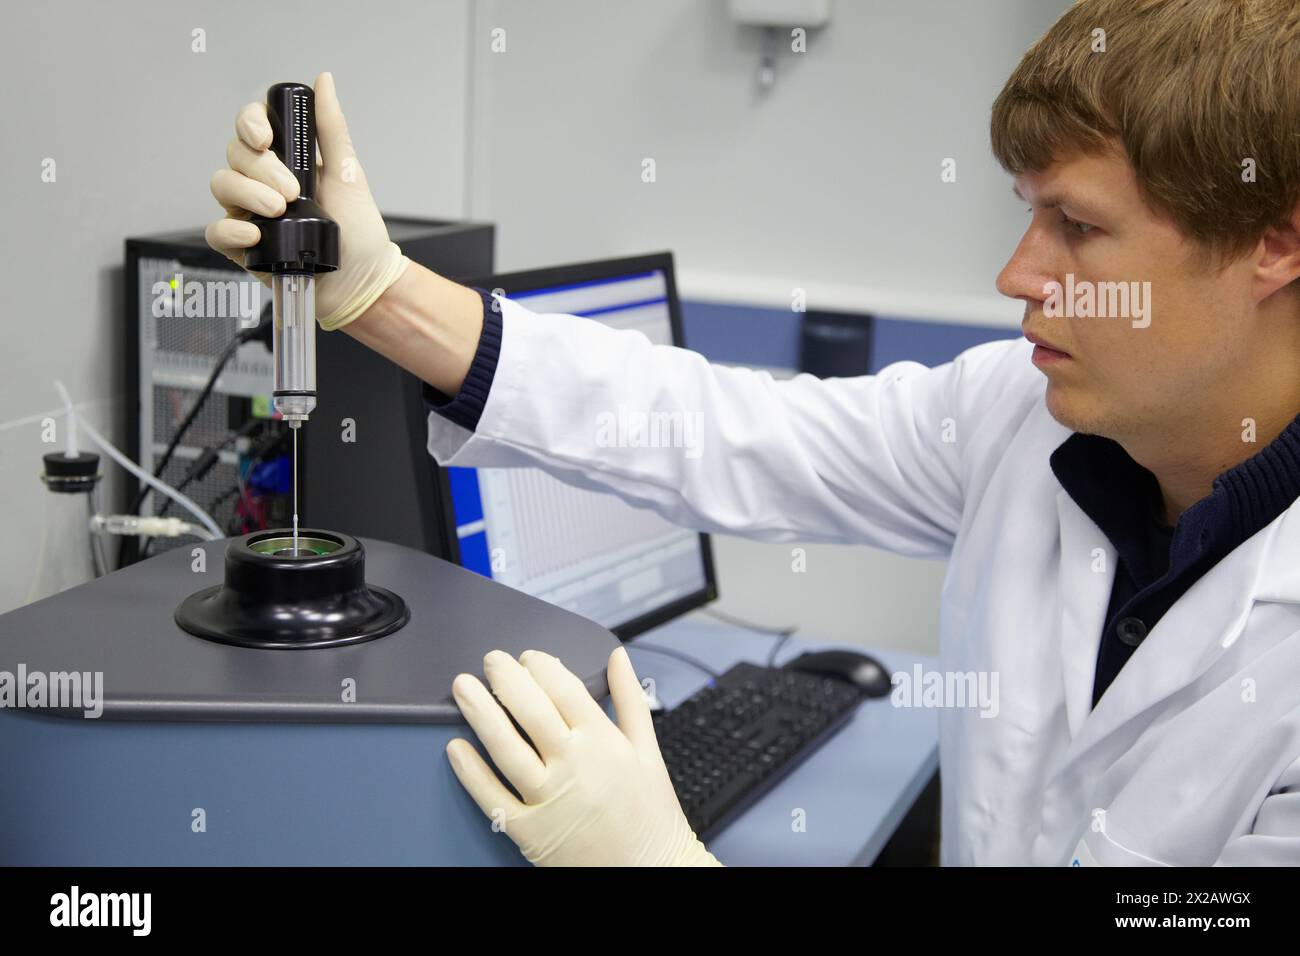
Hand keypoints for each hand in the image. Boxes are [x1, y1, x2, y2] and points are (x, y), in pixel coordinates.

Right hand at [205, 71, 407, 330]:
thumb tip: (323, 80)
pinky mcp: (243, 248)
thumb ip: (331, 127)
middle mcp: (262, 183)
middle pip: (234, 154)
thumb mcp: (348, 173)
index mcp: (285, 161)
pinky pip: (216, 231)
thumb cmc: (359, 230)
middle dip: (261, 169)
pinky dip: (232, 230)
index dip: (249, 125)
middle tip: (293, 192)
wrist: (362, 281)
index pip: (250, 127)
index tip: (266, 139)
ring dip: (247, 194)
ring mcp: (249, 213)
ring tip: (280, 210)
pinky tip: (255, 234)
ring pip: (221, 185)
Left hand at [447, 647, 721, 866]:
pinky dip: (471, 772)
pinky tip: (456, 749)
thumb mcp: (649, 750)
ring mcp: (550, 799)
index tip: (528, 658)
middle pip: (531, 710)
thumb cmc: (651, 814)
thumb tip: (618, 657)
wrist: (651, 870)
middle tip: (490, 661)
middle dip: (505, 678)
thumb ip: (629, 698)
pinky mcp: (531, 831)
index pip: (564, 689)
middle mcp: (575, 766)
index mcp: (605, 742)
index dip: (540, 666)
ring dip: (480, 713)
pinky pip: (494, 797)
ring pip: (506, 747)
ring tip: (463, 688)